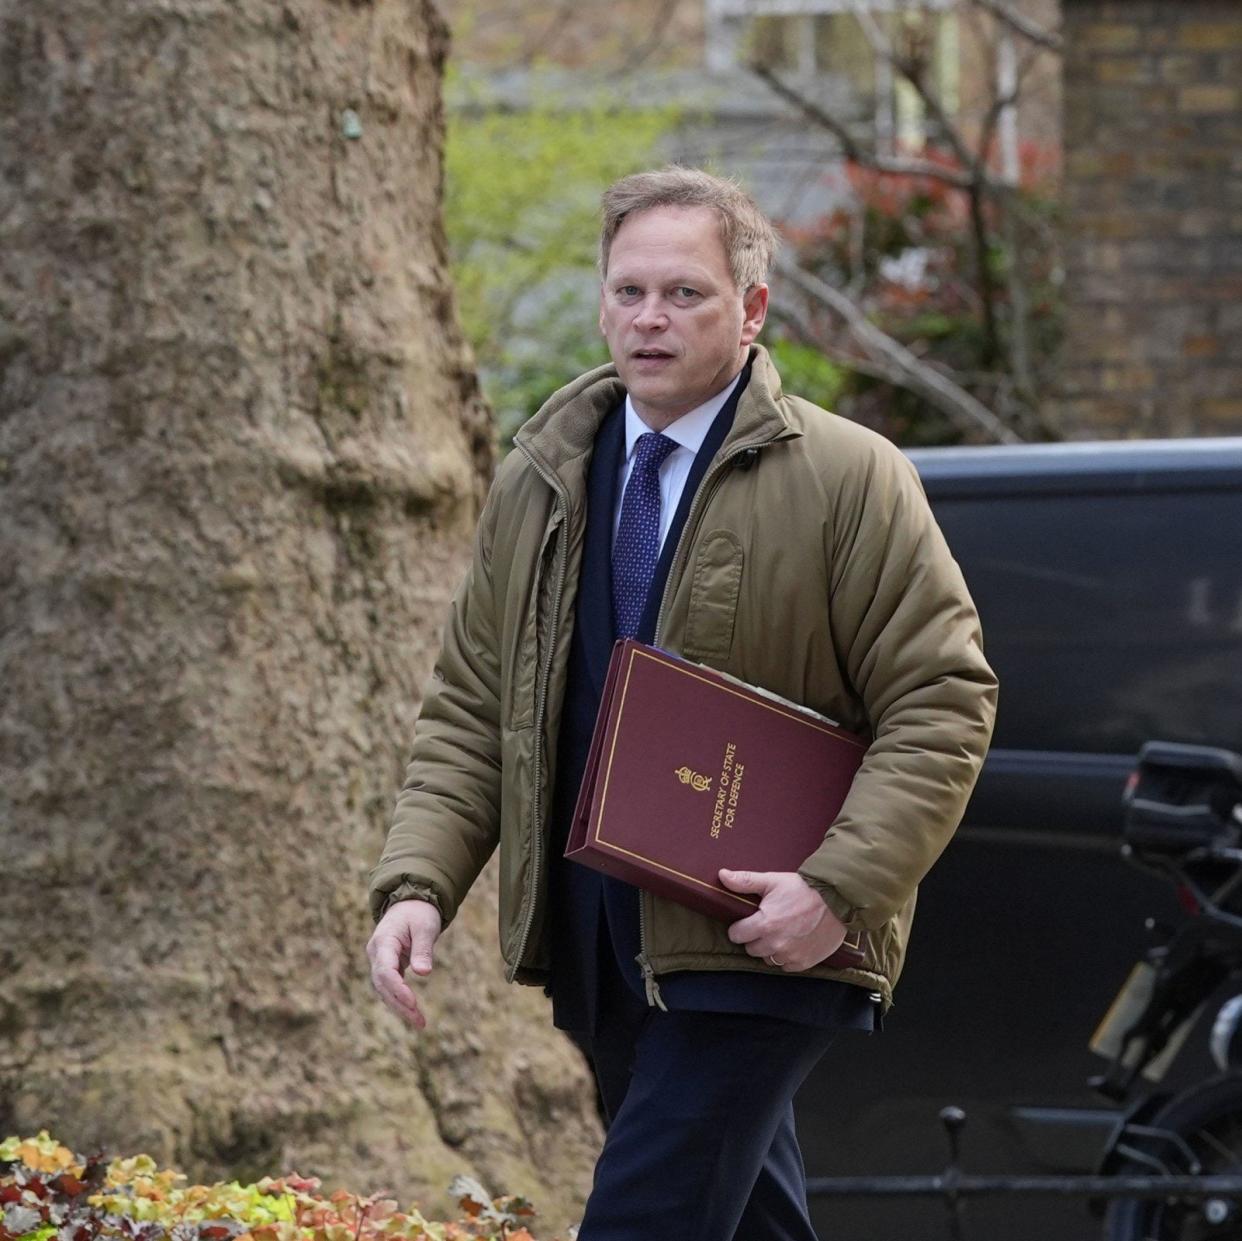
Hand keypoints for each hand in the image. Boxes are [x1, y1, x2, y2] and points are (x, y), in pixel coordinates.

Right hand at [366, 899, 442, 1029]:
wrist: (410, 903)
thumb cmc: (419, 913)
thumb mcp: (425, 927)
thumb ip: (423, 949)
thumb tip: (424, 973)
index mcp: (383, 942)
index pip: (385, 971)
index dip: (398, 989)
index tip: (413, 1003)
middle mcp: (376, 954)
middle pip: (383, 985)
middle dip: (400, 1004)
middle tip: (420, 1021)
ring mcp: (379, 961)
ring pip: (384, 990)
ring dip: (400, 1007)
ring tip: (420, 1023)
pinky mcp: (387, 967)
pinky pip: (390, 987)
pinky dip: (400, 1000)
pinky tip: (413, 1013)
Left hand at [719, 869, 846, 971]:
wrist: (837, 900)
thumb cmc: (802, 889)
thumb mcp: (772, 881)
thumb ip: (745, 881)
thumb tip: (722, 875)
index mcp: (764, 925)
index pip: (736, 935)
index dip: (739, 927)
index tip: (748, 920)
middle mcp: (775, 944)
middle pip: (751, 949)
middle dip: (755, 938)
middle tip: (767, 924)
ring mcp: (790, 956)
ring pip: (768, 959)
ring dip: (770, 948)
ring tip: (781, 932)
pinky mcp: (804, 963)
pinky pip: (786, 966)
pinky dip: (787, 956)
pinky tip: (793, 941)